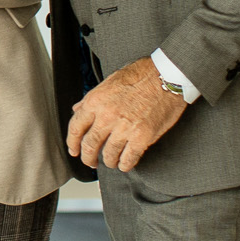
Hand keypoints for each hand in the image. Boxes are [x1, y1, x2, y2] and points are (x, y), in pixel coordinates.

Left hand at [66, 56, 188, 171]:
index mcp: (96, 101)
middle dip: (88, 157)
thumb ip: (92, 99)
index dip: (72, 142)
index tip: (73, 149)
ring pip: (109, 155)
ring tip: (110, 161)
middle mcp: (107, 116)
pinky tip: (125, 164)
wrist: (166, 77)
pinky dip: (125, 165)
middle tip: (90, 161)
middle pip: (90, 145)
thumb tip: (78, 110)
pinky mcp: (142, 137)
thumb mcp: (109, 82)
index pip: (76, 127)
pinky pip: (129, 159)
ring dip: (109, 161)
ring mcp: (124, 128)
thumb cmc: (141, 75)